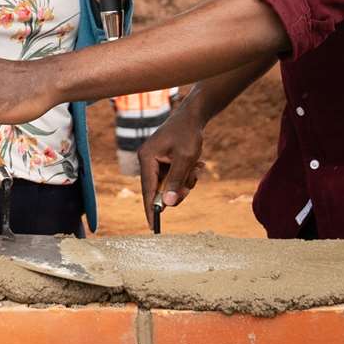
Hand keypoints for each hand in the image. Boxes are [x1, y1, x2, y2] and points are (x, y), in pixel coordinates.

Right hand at [138, 106, 206, 228]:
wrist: (193, 116)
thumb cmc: (188, 134)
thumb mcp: (185, 159)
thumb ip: (175, 181)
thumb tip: (166, 204)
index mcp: (147, 158)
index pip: (147, 190)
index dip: (151, 209)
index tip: (153, 227)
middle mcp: (147, 159)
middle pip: (159, 189)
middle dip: (178, 188)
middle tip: (190, 183)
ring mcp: (155, 159)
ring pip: (169, 184)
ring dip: (185, 180)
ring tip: (196, 167)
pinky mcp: (163, 159)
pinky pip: (173, 176)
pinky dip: (185, 175)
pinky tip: (196, 164)